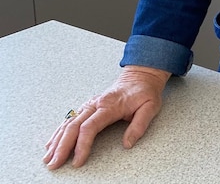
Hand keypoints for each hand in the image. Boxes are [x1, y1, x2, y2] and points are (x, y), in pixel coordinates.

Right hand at [43, 66, 170, 169]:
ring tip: (48, 157)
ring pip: (68, 123)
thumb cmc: (145, 92)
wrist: (141, 76)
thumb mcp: (150, 107)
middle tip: (54, 164)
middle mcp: (96, 104)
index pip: (89, 127)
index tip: (78, 160)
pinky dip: (59, 132)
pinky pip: (70, 119)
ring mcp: (90, 104)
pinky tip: (52, 142)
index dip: (82, 145)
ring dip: (57, 141)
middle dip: (62, 147)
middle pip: (73, 127)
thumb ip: (139, 125)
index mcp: (109, 105)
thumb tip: (127, 143)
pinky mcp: (88, 106)